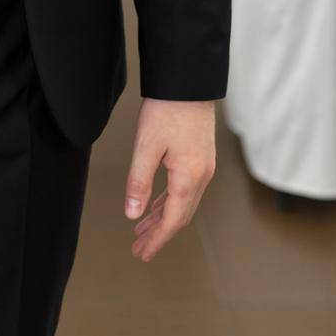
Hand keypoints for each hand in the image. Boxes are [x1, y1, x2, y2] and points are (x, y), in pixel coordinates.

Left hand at [124, 98, 216, 261]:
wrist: (188, 81)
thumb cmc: (167, 108)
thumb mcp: (146, 145)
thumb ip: (139, 182)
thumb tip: (132, 214)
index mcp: (189, 177)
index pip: (173, 220)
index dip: (157, 240)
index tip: (142, 254)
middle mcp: (201, 176)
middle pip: (180, 216)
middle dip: (159, 234)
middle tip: (139, 249)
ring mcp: (204, 166)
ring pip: (184, 203)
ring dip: (163, 218)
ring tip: (142, 230)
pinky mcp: (201, 156)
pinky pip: (186, 189)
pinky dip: (170, 202)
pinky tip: (157, 204)